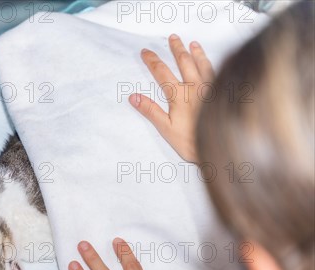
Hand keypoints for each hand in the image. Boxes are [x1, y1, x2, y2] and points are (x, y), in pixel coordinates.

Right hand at [129, 34, 213, 162]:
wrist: (221, 146)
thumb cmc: (191, 141)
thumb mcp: (166, 128)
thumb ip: (150, 110)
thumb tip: (133, 97)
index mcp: (179, 95)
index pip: (161, 72)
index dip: (152, 61)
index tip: (145, 52)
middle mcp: (195, 87)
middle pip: (183, 62)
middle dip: (176, 48)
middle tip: (172, 38)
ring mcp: (210, 87)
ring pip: (201, 64)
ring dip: (195, 52)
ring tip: (192, 43)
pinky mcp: (222, 92)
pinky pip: (215, 71)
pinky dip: (210, 63)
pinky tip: (209, 61)